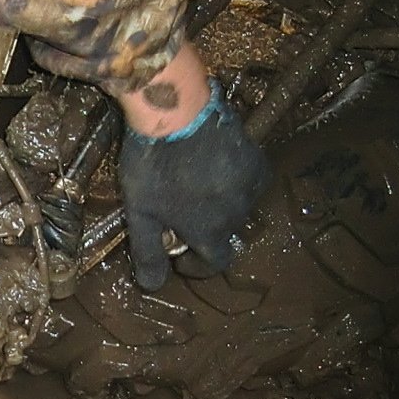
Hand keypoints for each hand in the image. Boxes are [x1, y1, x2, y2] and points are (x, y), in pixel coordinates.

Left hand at [118, 79, 270, 291]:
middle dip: (205, 230)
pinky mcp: (257, 159)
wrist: (176, 110)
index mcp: (211, 233)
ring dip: (221, 205)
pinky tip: (217, 170)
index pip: (216, 263)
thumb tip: (152, 287)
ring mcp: (251, 186)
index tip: (181, 253)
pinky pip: (251, 182)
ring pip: (239, 207)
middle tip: (181, 211)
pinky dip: (237, 183)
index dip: (198, 264)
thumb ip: (148, 252)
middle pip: (225, 233)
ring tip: (197, 187)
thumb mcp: (140, 213)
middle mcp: (238, 214)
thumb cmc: (154, 163)